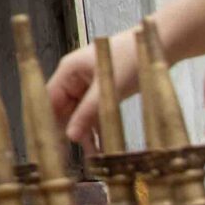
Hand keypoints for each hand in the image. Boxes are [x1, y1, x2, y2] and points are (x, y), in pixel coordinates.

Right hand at [48, 28, 141, 147]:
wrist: (159, 46)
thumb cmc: (131, 59)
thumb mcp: (108, 88)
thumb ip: (87, 113)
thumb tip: (70, 136)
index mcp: (68, 71)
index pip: (48, 100)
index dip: (45, 122)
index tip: (47, 146)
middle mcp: (74, 79)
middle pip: (63, 110)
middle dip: (68, 133)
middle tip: (70, 159)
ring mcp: (88, 87)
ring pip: (79, 115)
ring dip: (85, 134)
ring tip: (94, 157)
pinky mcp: (102, 93)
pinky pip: (94, 115)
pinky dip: (98, 129)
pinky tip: (102, 147)